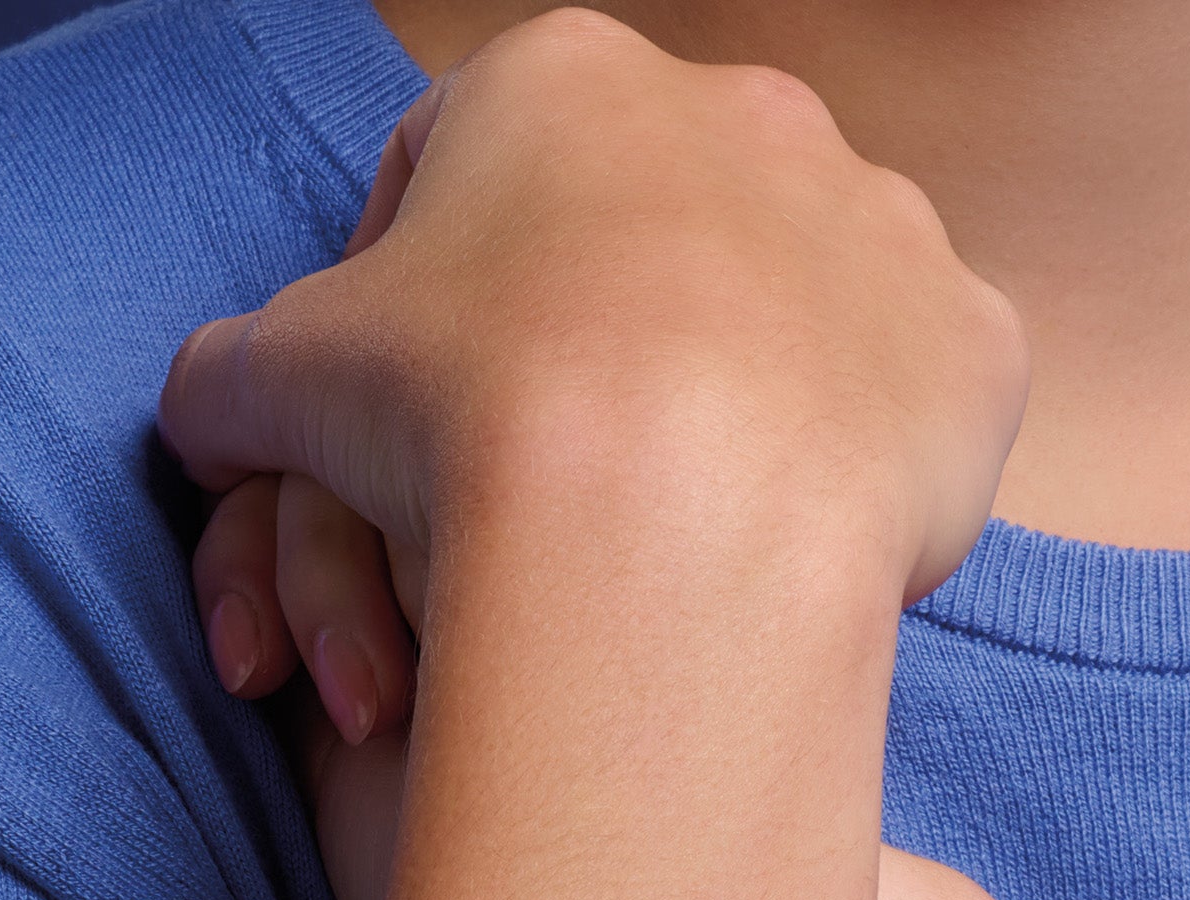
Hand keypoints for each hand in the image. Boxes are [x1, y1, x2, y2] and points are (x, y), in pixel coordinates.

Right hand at [165, 6, 1027, 740]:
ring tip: (694, 513)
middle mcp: (744, 116)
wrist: (670, 519)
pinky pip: (923, 392)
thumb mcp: (284, 387)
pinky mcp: (975, 344)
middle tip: (575, 477)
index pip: (478, 178)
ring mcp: (881, 223)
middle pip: (658, 234)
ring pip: (803, 306)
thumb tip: (215, 413)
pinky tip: (808, 526)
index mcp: (566, 83)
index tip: (439, 419)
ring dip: (751, 391)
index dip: (439, 306)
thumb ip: (238, 377)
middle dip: (610, 343)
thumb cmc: (464, 420)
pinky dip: (875, 453)